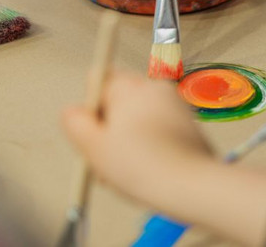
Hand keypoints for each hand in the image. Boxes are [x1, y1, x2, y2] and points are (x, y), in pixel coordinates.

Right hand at [63, 70, 213, 198]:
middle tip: (108, 160)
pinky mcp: (188, 121)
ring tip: (127, 170)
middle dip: (109, 126)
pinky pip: (158, 125)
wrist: (193, 185)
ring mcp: (174, 102)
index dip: (90, 109)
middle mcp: (153, 86)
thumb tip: (73, 112)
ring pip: (138, 115)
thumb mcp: (94, 147)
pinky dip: (150, 142)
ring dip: (128, 138)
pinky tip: (148, 168)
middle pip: (118, 98)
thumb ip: (75, 123)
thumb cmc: (142, 166)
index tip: (96, 136)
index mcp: (128, 86)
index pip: (97, 79)